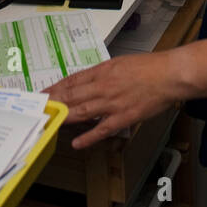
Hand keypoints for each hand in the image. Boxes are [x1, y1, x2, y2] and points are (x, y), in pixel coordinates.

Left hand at [46, 52, 186, 148]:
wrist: (169, 75)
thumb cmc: (148, 67)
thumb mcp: (120, 63)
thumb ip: (102, 73)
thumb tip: (87, 81)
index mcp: (102, 71)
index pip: (72, 80)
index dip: (55, 88)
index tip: (43, 93)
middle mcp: (104, 86)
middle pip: (72, 95)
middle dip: (53, 102)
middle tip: (37, 108)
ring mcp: (112, 103)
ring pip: (82, 111)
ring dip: (63, 116)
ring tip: (49, 121)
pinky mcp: (124, 117)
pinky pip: (102, 129)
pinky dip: (88, 137)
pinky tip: (76, 143)